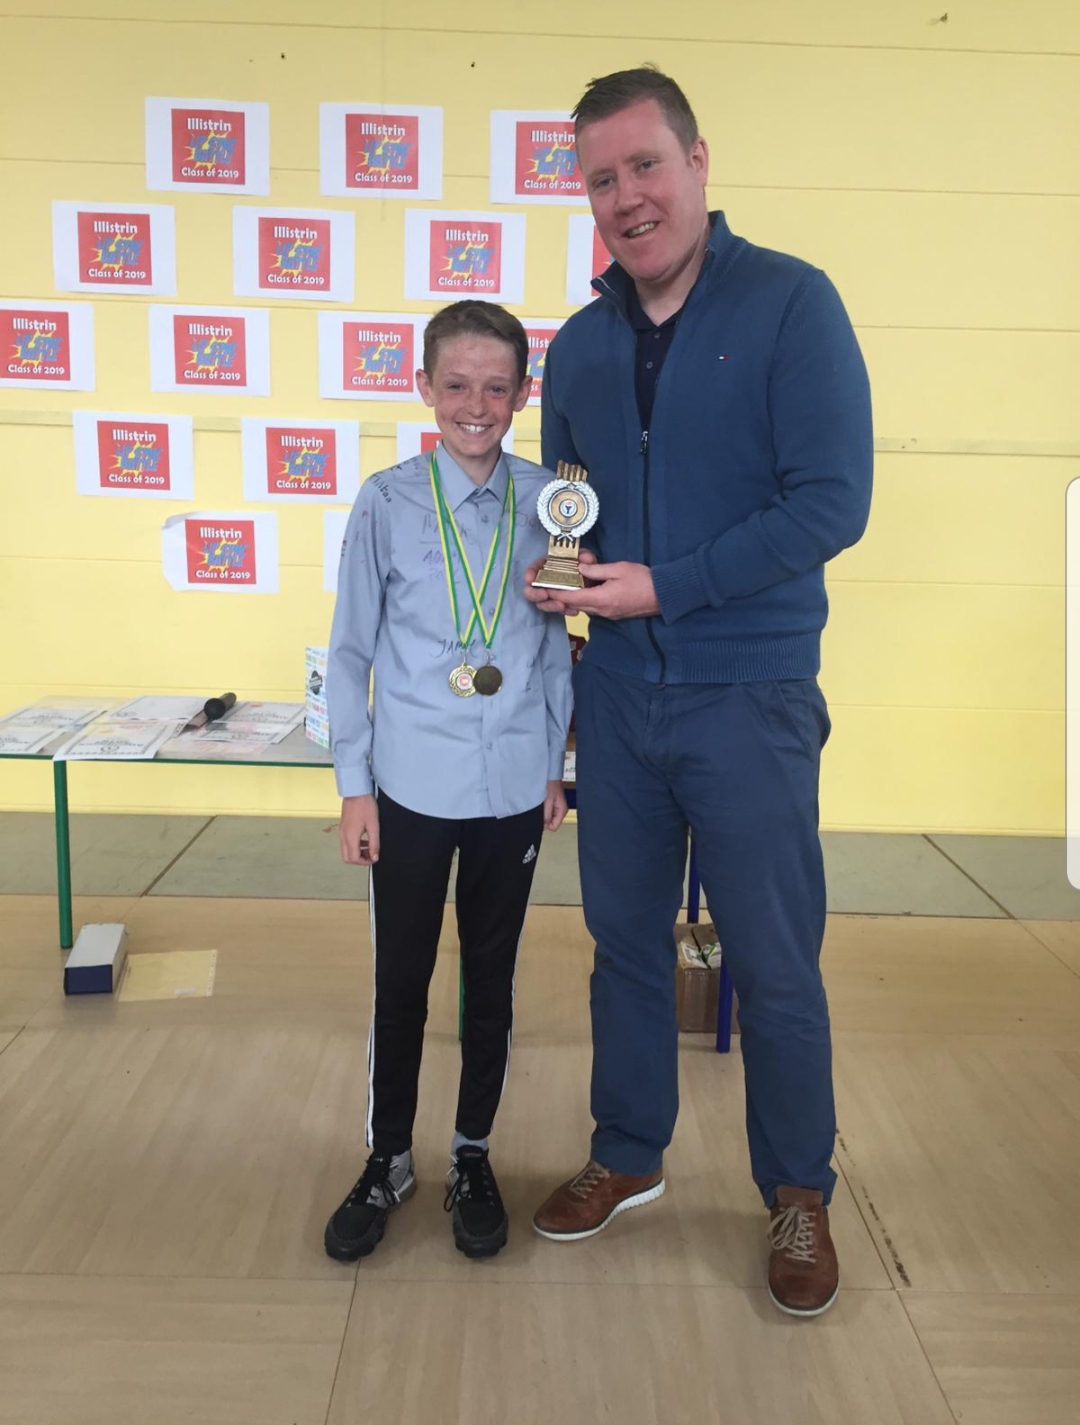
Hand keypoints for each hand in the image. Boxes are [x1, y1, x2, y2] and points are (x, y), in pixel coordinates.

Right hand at [339, 794, 379, 864]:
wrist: (356, 792)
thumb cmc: (365, 806)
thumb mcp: (374, 826)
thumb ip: (374, 843)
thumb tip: (375, 856)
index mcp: (350, 837)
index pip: (354, 859)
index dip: (365, 862)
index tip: (374, 857)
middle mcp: (343, 836)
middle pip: (347, 858)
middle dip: (359, 860)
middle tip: (370, 855)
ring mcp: (341, 832)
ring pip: (346, 851)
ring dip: (357, 853)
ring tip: (369, 848)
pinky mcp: (342, 828)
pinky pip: (346, 843)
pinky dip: (354, 846)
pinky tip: (364, 840)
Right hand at [523, 549, 597, 613]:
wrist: (594, 582)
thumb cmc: (586, 565)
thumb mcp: (586, 557)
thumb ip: (585, 556)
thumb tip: (584, 559)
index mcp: (547, 566)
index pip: (533, 569)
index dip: (529, 573)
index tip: (529, 579)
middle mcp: (545, 582)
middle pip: (531, 590)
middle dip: (535, 594)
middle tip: (544, 595)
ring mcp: (551, 595)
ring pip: (543, 603)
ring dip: (550, 605)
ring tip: (562, 606)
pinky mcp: (559, 604)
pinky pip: (557, 610)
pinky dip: (565, 611)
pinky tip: (574, 611)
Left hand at [529, 560, 660, 619]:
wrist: (664, 595)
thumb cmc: (643, 579)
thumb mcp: (618, 569)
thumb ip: (596, 570)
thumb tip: (580, 570)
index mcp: (601, 599)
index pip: (571, 598)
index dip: (556, 594)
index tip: (543, 588)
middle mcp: (602, 611)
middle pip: (575, 605)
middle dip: (562, 597)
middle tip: (552, 585)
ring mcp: (608, 615)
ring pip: (584, 608)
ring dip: (574, 599)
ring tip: (566, 586)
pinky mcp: (614, 614)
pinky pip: (594, 608)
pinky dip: (585, 600)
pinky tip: (585, 590)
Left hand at [544, 780, 567, 831]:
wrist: (550, 774)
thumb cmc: (550, 784)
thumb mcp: (547, 801)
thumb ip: (546, 815)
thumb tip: (544, 827)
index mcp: (562, 810)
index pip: (553, 827)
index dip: (545, 824)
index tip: (540, 817)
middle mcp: (562, 810)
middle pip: (552, 823)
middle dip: (544, 819)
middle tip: (541, 809)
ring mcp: (558, 807)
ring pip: (549, 818)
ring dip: (544, 814)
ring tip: (541, 805)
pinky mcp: (554, 803)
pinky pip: (548, 812)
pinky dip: (544, 809)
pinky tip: (542, 803)